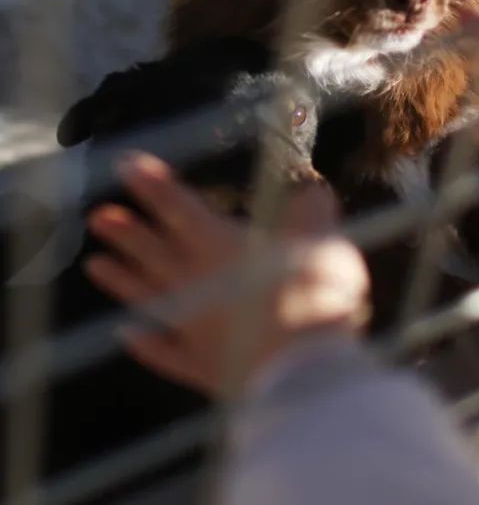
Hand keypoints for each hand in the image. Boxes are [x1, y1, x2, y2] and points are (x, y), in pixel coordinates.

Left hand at [85, 153, 369, 395]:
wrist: (304, 371)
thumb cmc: (314, 298)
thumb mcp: (325, 245)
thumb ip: (313, 218)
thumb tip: (313, 190)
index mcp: (223, 247)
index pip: (182, 208)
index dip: (155, 186)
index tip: (126, 165)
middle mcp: (199, 284)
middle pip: (155, 252)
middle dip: (128, 232)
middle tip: (98, 217)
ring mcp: (195, 329)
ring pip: (151, 298)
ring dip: (122, 281)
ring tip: (93, 264)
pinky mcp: (202, 367)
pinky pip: (164, 353)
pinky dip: (145, 344)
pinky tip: (129, 335)